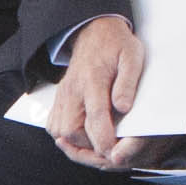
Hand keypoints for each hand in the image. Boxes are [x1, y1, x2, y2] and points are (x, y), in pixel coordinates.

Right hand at [50, 14, 148, 166]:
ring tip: (97, 145)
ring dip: (77, 143)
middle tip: (109, 152)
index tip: (115, 153)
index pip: (95, 118)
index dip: (104, 140)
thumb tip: (123, 108)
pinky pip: (54, 125)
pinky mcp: (59, 98)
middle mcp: (73, 90)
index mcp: (93, 80)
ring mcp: (63, 95)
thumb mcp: (132, 57)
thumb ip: (127, 83)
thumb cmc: (116, 45)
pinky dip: (66, 137)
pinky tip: (83, 136)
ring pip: (60, 131)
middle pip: (71, 130)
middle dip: (89, 147)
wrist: (93, 31)